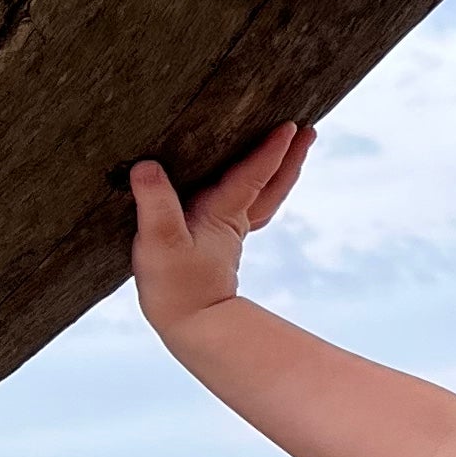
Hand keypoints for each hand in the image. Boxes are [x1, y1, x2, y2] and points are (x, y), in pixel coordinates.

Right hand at [129, 121, 313, 330]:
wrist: (193, 329)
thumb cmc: (176, 288)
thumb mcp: (158, 242)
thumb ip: (154, 203)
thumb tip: (146, 166)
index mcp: (222, 214)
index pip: (253, 176)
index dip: (271, 150)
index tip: (291, 126)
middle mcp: (233, 220)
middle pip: (272, 184)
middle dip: (291, 156)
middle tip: (309, 130)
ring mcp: (230, 234)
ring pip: (265, 197)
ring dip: (280, 172)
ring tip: (291, 150)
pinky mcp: (220, 246)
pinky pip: (248, 209)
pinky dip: (258, 192)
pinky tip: (250, 187)